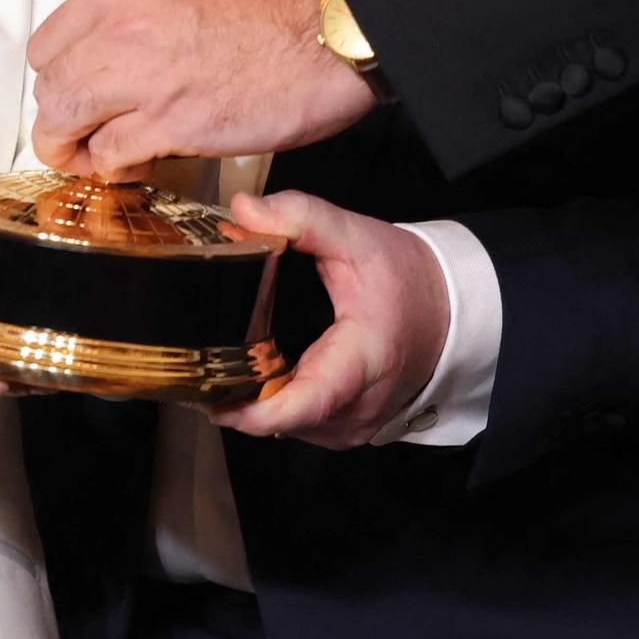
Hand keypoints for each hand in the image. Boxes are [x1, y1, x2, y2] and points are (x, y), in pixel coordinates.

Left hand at [27, 0, 378, 176]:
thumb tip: (94, 67)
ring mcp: (144, 75)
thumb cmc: (263, 23)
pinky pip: (107, 154)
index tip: (72, 98)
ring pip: (62, 120)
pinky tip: (136, 163)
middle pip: (48, 87)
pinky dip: (112, 167)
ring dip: (73, 149)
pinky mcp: (170, 121)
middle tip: (82, 136)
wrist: (320, 39)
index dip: (54, 81)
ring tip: (98, 157)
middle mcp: (122, 27)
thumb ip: (127, 23)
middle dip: (58, 119)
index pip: (45, 46)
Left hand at [208, 191, 449, 448]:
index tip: (206, 394)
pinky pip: (299, 427)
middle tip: (189, 365)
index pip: (303, 404)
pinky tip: (247, 379)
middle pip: (281, 420)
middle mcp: (358, 408)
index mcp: (362, 361)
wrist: (450, 309)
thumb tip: (242, 210)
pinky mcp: (347, 429)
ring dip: (249, 406)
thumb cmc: (404, 276)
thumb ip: (300, 216)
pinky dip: (271, 407)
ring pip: (286, 428)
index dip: (251, 409)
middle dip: (233, 400)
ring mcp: (353, 426)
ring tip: (210, 369)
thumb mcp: (355, 235)